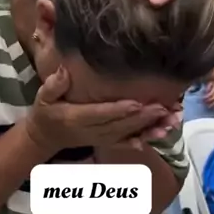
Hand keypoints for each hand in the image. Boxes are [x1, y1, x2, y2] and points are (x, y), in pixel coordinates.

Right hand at [26, 67, 172, 151]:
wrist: (45, 137)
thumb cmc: (45, 112)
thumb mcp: (42, 97)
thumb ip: (53, 86)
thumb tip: (64, 71)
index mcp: (75, 118)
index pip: (100, 114)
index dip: (119, 110)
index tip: (137, 103)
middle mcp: (90, 131)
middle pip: (120, 125)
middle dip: (143, 117)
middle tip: (163, 107)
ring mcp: (100, 138)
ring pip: (128, 134)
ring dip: (150, 128)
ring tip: (171, 120)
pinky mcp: (106, 141)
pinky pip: (127, 142)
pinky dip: (145, 139)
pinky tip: (162, 134)